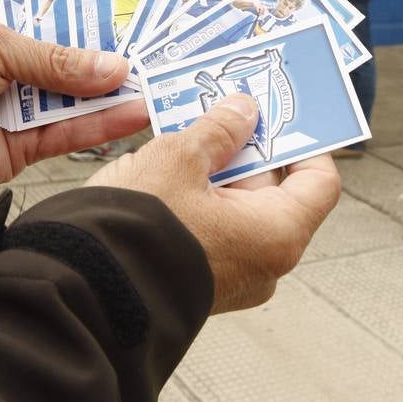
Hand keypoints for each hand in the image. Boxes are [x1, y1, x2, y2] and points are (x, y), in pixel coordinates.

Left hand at [0, 14, 148, 199]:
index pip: (64, 28)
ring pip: (79, 103)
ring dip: (117, 96)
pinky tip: (132, 114)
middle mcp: (20, 74)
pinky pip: (68, 136)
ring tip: (159, 84)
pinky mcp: (22, 151)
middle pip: (77, 68)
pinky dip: (101, 127)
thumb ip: (55, 60)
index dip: (99, 27)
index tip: (139, 22)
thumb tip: (112, 67)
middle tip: (162, 57)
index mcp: (10, 37)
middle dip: (116, 63)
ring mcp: (22, 112)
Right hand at [86, 95, 339, 313]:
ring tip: (183, 134)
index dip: (305, 142)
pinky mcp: (199, 279)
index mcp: (276, 234)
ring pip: (236, 207)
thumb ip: (218, 130)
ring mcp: (231, 276)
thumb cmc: (139, 230)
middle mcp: (263, 262)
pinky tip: (166, 170)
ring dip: (215, 169)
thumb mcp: (179, 158)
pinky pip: (211, 228)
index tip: (281, 114)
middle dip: (246, 147)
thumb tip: (242, 111)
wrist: (83, 291)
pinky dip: (197, 197)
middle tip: (221, 111)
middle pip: (272, 190)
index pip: (319, 182)